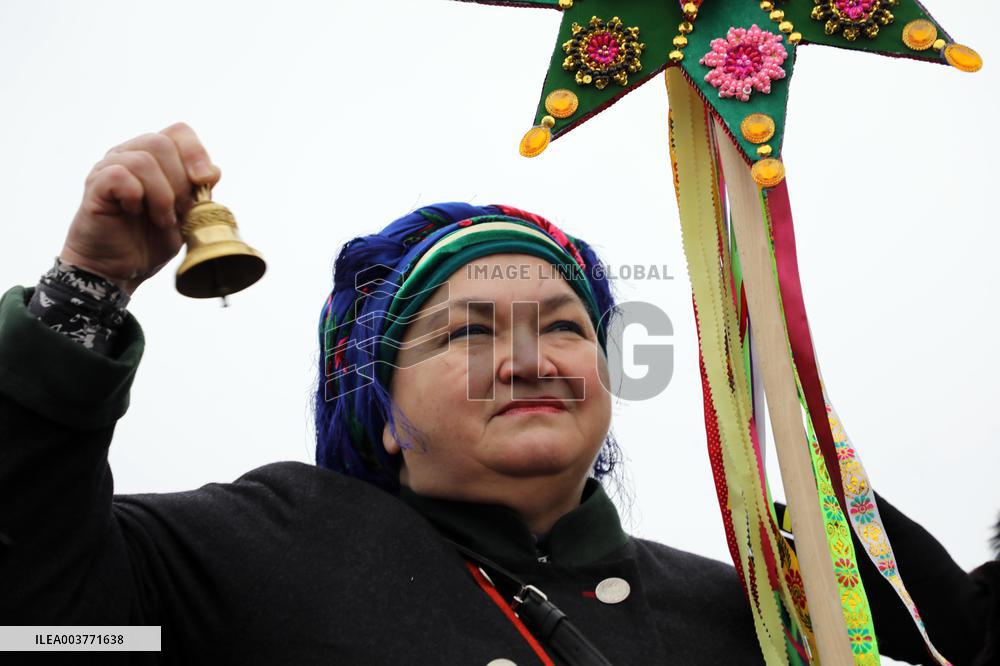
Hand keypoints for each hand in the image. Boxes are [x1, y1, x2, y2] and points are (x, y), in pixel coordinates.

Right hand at [59, 122, 221, 297]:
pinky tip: (135, 212)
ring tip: (161, 219)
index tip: (205, 181)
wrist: (120, 270)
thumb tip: (214, 170)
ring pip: (143, 160)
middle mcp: (129, 155)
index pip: (178, 132)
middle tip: (180, 211)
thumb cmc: (150, 241)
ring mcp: (108, 168)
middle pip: (161, 143)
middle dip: (180, 181)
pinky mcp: (95, 186)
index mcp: (154, 158)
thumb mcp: (186, 217)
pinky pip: (119, 175)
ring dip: (161, 195)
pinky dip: (136, 196)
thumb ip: (198, 192)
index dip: (196, 152)